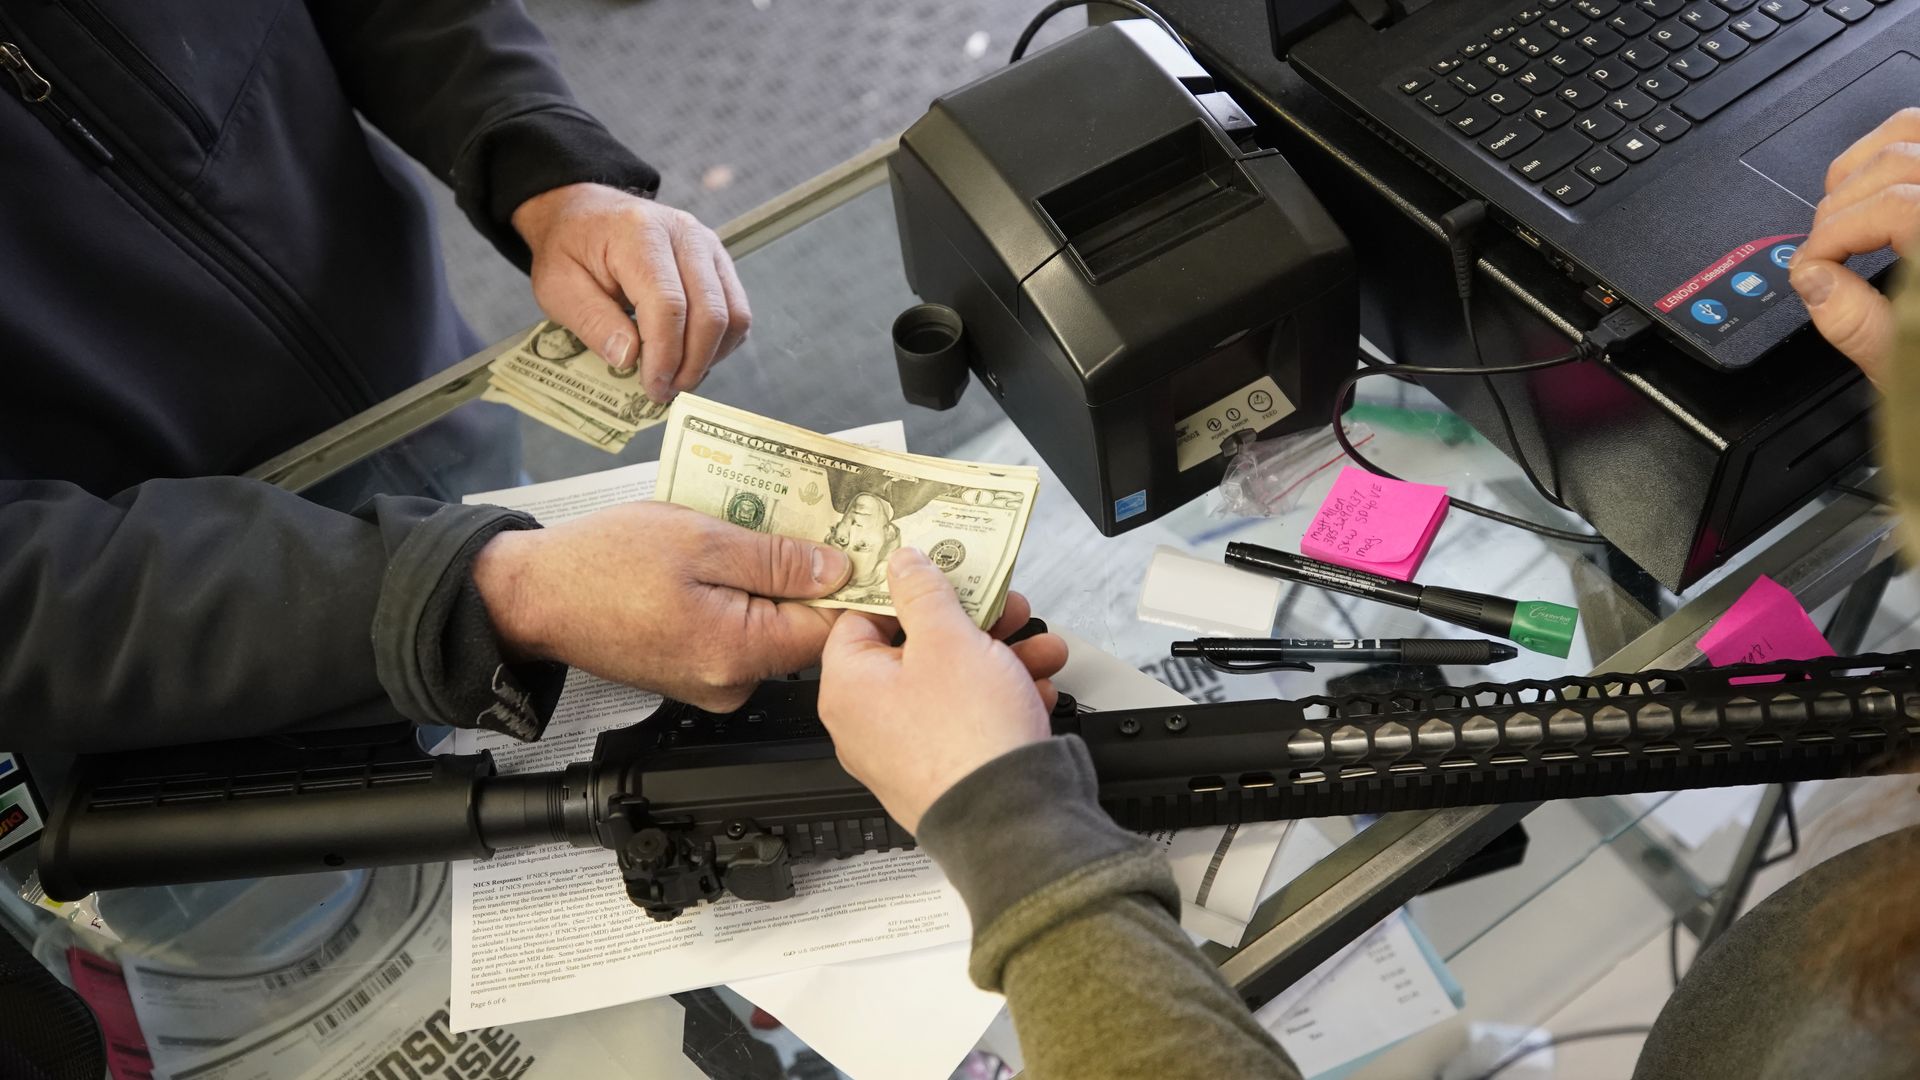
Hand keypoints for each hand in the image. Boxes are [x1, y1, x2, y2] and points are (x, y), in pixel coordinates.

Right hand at [471, 502, 847, 710]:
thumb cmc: (603, 562)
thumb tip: (837, 570)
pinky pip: (737, 633)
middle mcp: (731, 682)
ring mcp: (710, 682)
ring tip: (739, 535)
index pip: (829, 627)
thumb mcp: (701, 539)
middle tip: (792, 522)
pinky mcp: (692, 672)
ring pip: (768, 628)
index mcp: (740, 652)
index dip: (846, 582)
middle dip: (804, 575)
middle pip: (801, 629)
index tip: (854, 543)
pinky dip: (736, 597)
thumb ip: (776, 560)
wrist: (534, 594)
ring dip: (766, 582)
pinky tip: (713, 562)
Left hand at [513, 183, 750, 402]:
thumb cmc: (569, 249)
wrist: (584, 214)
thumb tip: (629, 360)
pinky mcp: (719, 262)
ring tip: (677, 378)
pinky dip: (720, 344)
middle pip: (710, 313)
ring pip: (733, 315)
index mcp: (640, 234)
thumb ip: (592, 321)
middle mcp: (684, 234)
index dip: (665, 355)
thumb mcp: (557, 286)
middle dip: (691, 363)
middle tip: (665, 391)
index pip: (668, 304)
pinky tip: (690, 356)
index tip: (652, 387)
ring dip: (709, 357)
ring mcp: (708, 246)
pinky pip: (737, 311)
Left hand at [816, 548, 1069, 833]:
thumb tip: (904, 564)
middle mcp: (868, 723)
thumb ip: (924, 592)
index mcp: (849, 687)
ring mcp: (906, 750)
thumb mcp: (948, 639)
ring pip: (952, 682)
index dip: (908, 590)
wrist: (1012, 818)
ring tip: (1040, 647)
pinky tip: (1036, 687)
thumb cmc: (968, 739)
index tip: (943, 573)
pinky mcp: (945, 769)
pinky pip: (968, 718)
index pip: (863, 618)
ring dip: (1000, 657)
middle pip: (916, 648)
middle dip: (973, 623)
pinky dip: (1002, 697)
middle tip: (1006, 608)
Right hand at [1791, 108, 1919, 380]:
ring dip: (1866, 166)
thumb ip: (1861, 323)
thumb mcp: (1916, 368)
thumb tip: (1813, 278)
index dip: (1834, 235)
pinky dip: (1899, 151)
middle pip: (1897, 161)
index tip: (1811, 266)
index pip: (1893, 208)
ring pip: (1914, 131)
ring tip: (1843, 210)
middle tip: (1822, 250)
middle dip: (1841, 206)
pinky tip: (1882, 186)